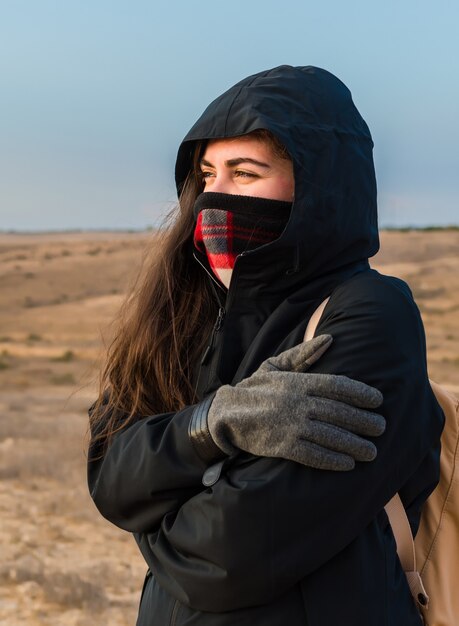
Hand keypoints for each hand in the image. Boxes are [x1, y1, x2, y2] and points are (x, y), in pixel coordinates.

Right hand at [206, 335, 384, 470]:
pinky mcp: (283, 446)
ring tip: (371, 452)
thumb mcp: (276, 365)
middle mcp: (298, 403)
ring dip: (354, 445)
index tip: (378, 401)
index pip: (337, 385)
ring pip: (330, 435)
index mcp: (298, 382)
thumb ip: (304, 354)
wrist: (226, 413)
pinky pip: (313, 455)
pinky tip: (347, 464)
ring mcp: (291, 425)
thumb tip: (329, 338)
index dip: (360, 393)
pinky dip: (332, 460)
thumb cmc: (255, 389)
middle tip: (382, 428)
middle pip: (339, 412)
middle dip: (364, 422)